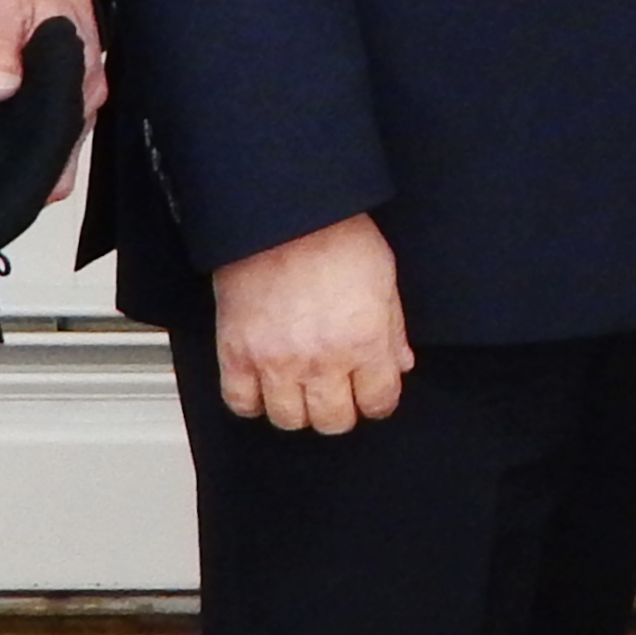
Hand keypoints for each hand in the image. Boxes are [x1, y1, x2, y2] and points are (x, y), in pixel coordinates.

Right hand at [212, 213, 413, 431]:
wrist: (282, 212)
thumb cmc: (337, 235)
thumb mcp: (384, 278)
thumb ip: (393, 330)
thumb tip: (399, 364)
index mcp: (365, 341)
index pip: (378, 403)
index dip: (378, 401)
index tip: (371, 395)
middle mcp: (322, 359)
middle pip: (333, 421)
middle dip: (340, 411)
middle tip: (337, 392)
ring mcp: (275, 360)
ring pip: (289, 420)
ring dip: (298, 408)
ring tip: (300, 386)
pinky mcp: (236, 353)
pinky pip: (241, 404)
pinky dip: (253, 401)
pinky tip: (264, 383)